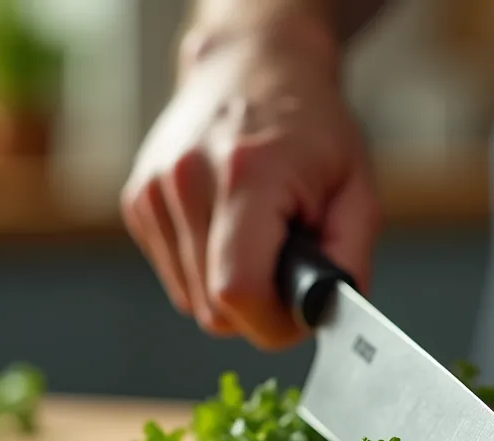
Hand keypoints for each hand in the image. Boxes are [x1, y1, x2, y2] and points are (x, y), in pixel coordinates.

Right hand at [120, 21, 379, 349]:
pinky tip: (230, 231)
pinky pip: (176, 278)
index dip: (274, 322)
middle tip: (290, 272)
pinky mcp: (136, 202)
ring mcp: (153, 192)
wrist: (252, 65)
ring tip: (262, 241)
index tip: (300, 310)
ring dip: (233, 291)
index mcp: (246, 175)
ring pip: (192, 302)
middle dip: (260, 311)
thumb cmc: (311, 125)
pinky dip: (207, 271)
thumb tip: (326, 315)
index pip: (239, 292)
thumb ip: (348, 260)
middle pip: (214, 310)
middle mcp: (186, 182)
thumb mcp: (356, 188)